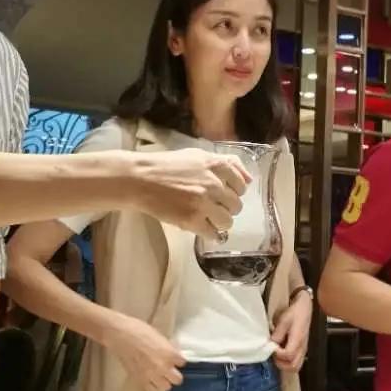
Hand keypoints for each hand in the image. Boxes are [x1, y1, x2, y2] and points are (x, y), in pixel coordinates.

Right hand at [109, 317, 185, 390]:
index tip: (174, 358)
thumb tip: (173, 352)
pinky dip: (152, 386)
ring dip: (164, 381)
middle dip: (175, 374)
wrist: (120, 335)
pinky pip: (151, 390)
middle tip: (169, 370)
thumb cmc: (139, 330)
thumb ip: (168, 347)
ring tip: (159, 375)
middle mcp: (163, 366)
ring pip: (166, 387)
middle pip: (178, 379)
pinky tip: (150, 379)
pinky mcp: (140, 380)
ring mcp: (152, 375)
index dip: (178, 360)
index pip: (182, 362)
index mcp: (170, 353)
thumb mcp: (159, 335)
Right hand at [133, 149, 249, 239]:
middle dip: (226, 208)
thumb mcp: (198, 156)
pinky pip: (212, 234)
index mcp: (215, 165)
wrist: (140, 179)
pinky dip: (209, 233)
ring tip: (207, 218)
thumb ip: (226, 163)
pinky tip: (200, 227)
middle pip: (236, 205)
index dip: (234, 191)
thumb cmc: (167, 165)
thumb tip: (249, 179)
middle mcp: (213, 184)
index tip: (223, 194)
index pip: (242, 184)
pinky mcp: (191, 220)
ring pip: (227, 221)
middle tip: (212, 206)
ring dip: (219, 222)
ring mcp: (202, 203)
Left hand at [271, 290, 311, 371]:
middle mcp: (302, 347)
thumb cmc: (295, 312)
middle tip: (273, 354)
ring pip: (296, 367)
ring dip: (284, 365)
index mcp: (298, 339)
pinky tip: (282, 355)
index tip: (271, 347)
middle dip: (281, 363)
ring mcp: (303, 350)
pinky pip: (297, 362)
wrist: (305, 308)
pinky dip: (288, 363)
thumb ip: (277, 333)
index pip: (288, 355)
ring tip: (277, 356)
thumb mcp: (284, 320)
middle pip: (293, 366)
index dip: (277, 353)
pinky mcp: (302, 350)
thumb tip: (270, 344)